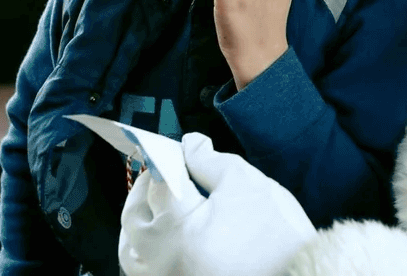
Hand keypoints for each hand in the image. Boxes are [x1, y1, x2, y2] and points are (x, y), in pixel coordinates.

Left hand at [119, 133, 316, 275]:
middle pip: (135, 211)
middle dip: (148, 184)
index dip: (171, 155)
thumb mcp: (246, 184)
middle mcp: (159, 258)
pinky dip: (143, 247)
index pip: (160, 177)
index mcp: (177, 227)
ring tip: (157, 200)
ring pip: (130, 244)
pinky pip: (141, 268)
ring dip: (139, 217)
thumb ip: (209, 160)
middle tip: (168, 168)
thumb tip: (189, 143)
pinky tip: (159, 235)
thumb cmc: (275, 235)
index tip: (182, 147)